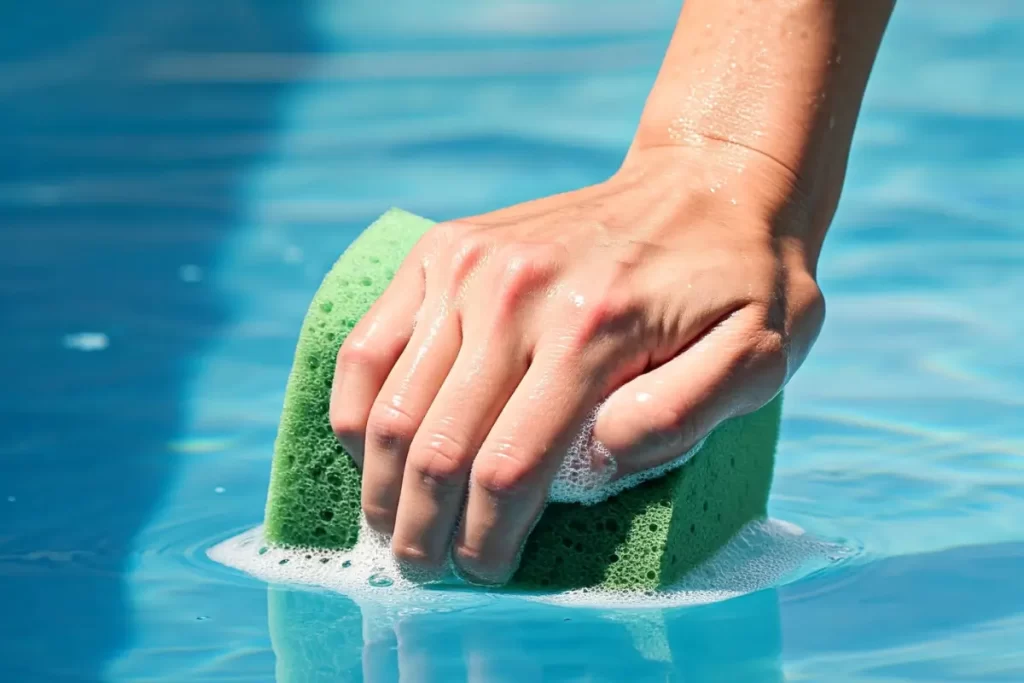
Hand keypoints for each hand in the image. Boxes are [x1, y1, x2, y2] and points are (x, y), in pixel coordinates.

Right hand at [329, 145, 825, 583]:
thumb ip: (684, 415)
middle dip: (422, 531)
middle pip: (437, 449)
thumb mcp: (761, 354)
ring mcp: (467, 267)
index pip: (509, 471)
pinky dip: (353, 409)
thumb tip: (593, 460)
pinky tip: (367, 447)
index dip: (485, 541)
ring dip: (380, 484)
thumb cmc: (739, 283)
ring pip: (388, 405)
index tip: (483, 573)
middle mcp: (514, 295)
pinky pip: (367, 345)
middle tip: (425, 569)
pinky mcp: (441, 250)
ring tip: (392, 523)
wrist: (705, 183)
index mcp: (590, 332)